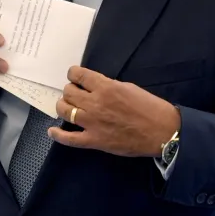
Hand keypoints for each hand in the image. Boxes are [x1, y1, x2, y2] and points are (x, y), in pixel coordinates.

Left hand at [49, 66, 180, 157]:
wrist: (161, 132)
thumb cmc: (150, 107)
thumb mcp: (129, 87)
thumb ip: (108, 87)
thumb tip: (95, 87)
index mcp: (105, 88)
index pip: (78, 75)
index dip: (73, 74)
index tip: (75, 77)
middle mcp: (94, 104)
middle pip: (68, 92)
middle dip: (70, 90)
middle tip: (76, 94)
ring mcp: (91, 123)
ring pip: (64, 110)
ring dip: (63, 106)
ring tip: (67, 107)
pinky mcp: (93, 141)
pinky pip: (69, 139)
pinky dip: (58, 135)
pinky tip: (52, 131)